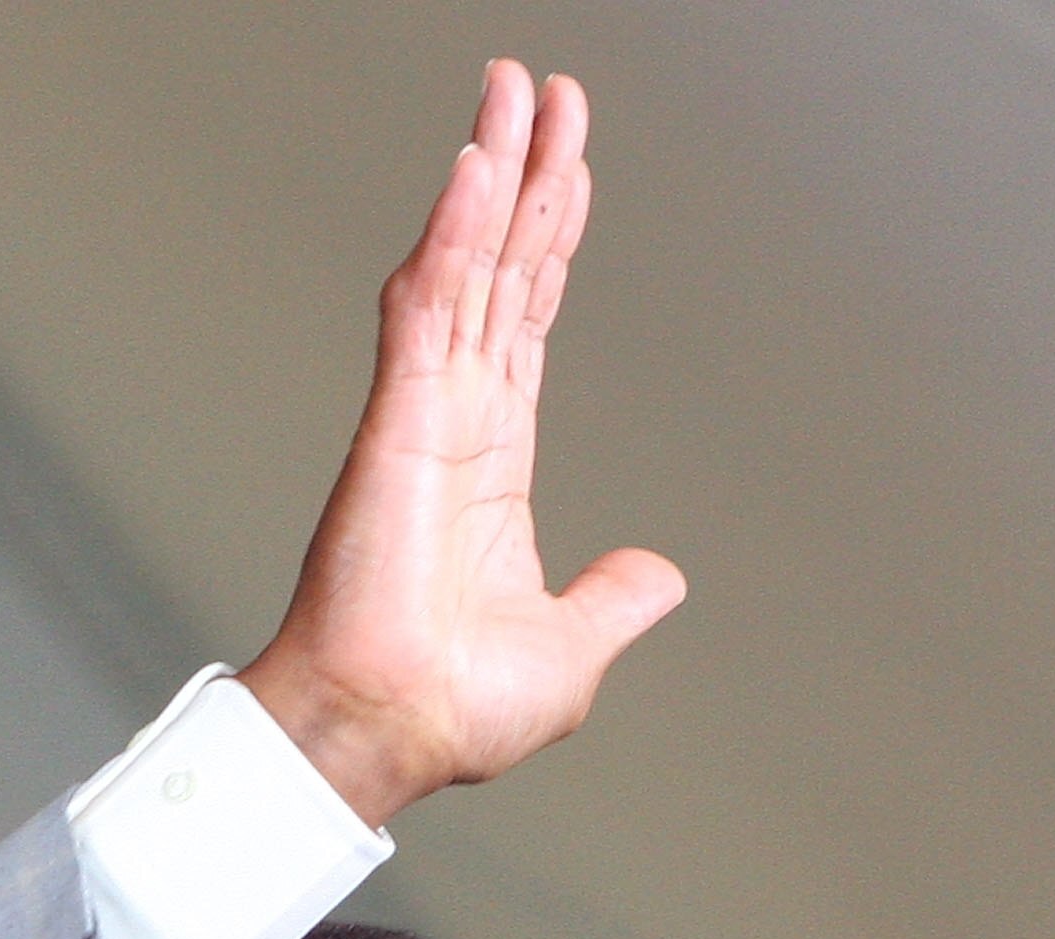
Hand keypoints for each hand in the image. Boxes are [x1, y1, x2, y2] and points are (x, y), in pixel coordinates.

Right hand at [240, 60, 684, 826]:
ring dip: (491, 175)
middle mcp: (457, 423)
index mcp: (494, 465)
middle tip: (544, 91)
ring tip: (512, 93)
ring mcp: (425, 414)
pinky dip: (453, 233)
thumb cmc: (454, 709)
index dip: (552, 244)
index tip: (569, 170)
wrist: (392, 732)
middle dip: (528, 177)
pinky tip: (476, 167)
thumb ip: (614, 599)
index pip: (529, 325)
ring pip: (466, 267)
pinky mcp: (398, 421)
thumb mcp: (572, 650)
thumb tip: (662, 575)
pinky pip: (429, 306)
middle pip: (502, 271)